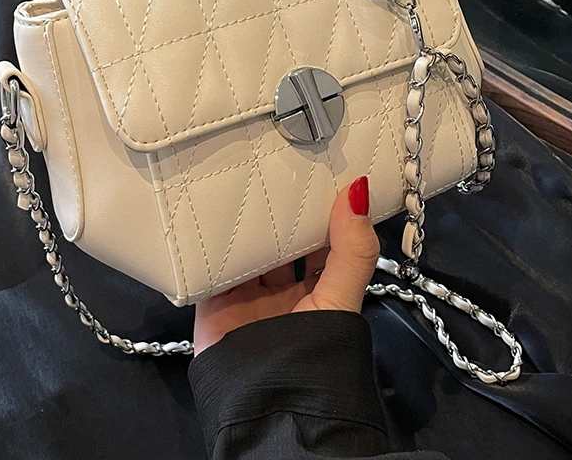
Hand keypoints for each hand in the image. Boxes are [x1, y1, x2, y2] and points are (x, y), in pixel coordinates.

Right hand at [193, 176, 379, 354]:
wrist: (265, 403)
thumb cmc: (312, 350)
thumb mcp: (341, 297)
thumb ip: (353, 249)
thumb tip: (359, 190)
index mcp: (320, 292)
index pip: (322, 243)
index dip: (322, 212)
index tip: (319, 174)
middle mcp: (285, 293)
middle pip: (282, 243)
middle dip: (280, 214)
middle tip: (276, 168)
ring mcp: (249, 297)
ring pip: (248, 250)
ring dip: (246, 225)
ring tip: (244, 181)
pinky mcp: (215, 301)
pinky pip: (213, 264)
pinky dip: (212, 244)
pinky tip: (212, 214)